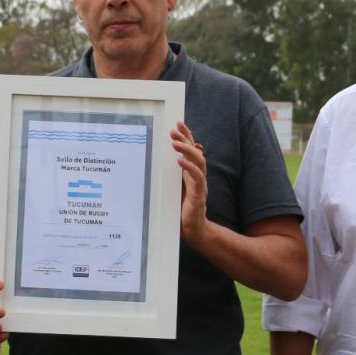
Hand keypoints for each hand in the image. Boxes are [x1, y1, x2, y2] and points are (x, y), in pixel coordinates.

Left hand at [171, 121, 208, 244]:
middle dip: (185, 138)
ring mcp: (200, 185)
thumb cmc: (181, 210)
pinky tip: (179, 161)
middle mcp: (198, 176)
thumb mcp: (173, 189)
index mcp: (191, 173)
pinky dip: (189, 168)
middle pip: (195, 151)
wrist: (193, 229)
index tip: (178, 124)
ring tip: (175, 142)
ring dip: (187, 150)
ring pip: (199, 161)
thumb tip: (155, 162)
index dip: (186, 136)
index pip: (191, 150)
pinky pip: (197, 178)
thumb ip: (170, 176)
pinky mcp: (199, 195)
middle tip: (174, 129)